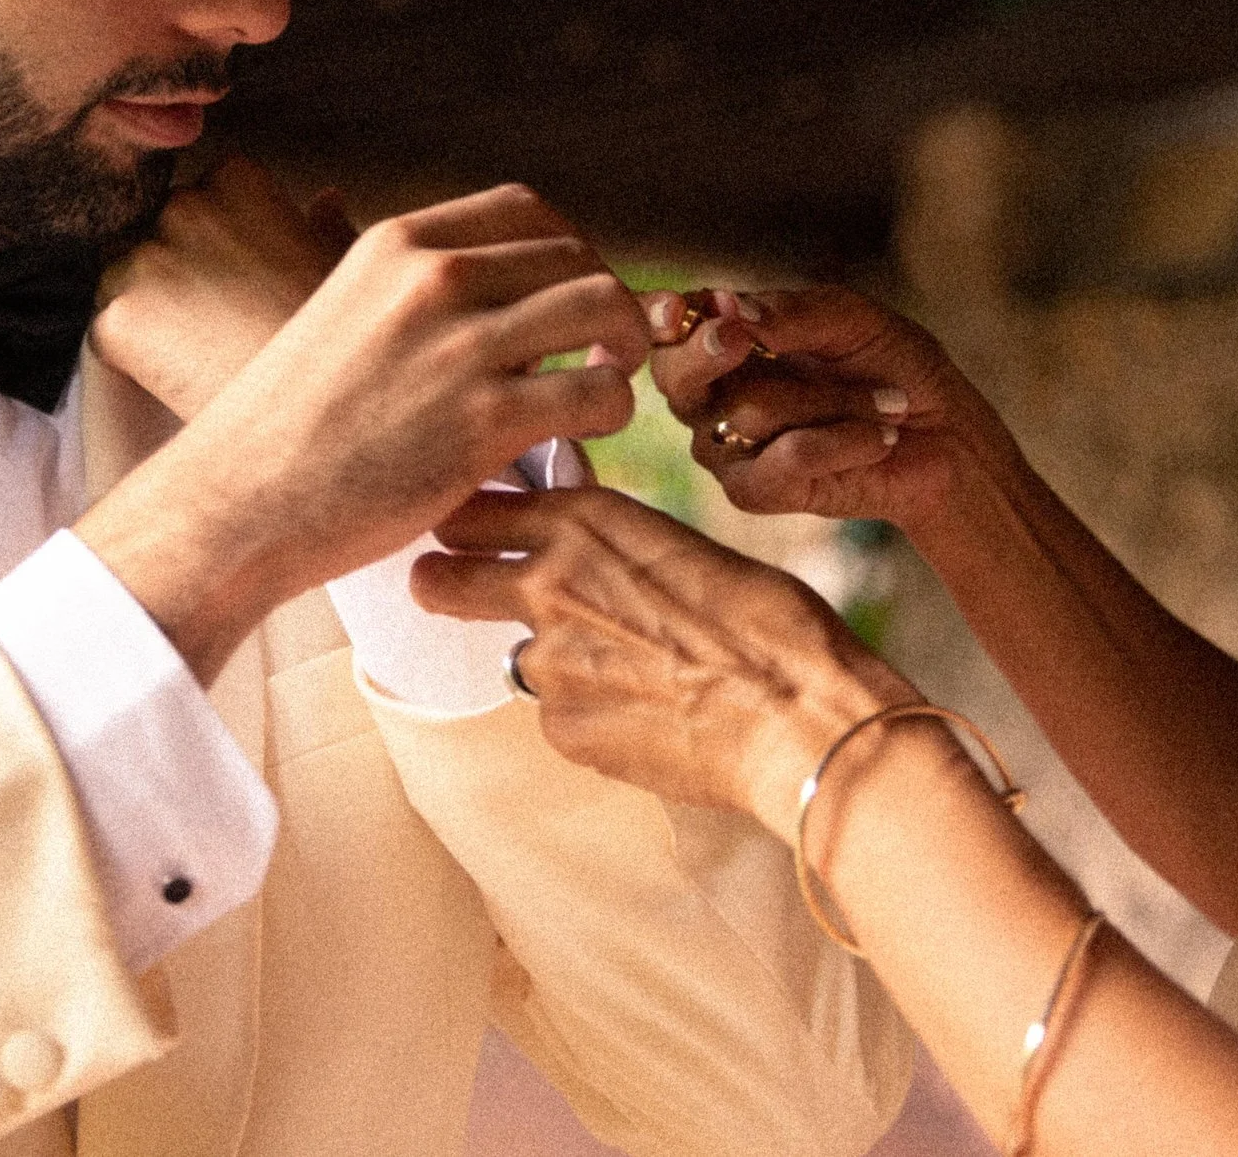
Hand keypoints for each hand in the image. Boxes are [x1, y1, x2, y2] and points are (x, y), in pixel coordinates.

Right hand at [77, 184, 648, 683]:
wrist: (237, 503)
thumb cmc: (281, 427)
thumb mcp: (335, 314)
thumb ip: (400, 291)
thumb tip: (455, 271)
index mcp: (397, 246)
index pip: (525, 209)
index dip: (568, 248)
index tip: (568, 290)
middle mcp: (433, 280)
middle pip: (575, 254)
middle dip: (604, 297)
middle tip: (602, 345)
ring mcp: (461, 347)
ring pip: (603, 307)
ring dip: (623, 343)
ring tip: (607, 379)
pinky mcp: (485, 421)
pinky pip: (598, 393)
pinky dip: (613, 408)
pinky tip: (590, 429)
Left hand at [90, 155, 356, 420]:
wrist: (327, 407)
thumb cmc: (348, 336)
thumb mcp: (347, 266)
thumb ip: (325, 225)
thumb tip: (325, 200)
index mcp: (236, 176)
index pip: (201, 199)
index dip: (219, 246)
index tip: (247, 282)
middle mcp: (180, 203)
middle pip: (154, 233)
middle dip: (175, 273)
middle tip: (220, 323)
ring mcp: (141, 259)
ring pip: (122, 282)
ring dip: (148, 312)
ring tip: (203, 354)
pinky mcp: (115, 319)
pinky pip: (108, 335)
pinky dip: (134, 360)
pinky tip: (182, 380)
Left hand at [411, 486, 918, 836]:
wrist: (797, 716)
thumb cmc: (770, 622)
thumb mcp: (684, 549)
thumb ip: (615, 549)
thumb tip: (586, 554)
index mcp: (584, 520)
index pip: (475, 508)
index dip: (468, 522)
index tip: (466, 530)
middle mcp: (547, 581)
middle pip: (440, 578)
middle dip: (444, 583)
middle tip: (451, 591)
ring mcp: (546, 661)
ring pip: (521, 655)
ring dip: (556, 662)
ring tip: (635, 675)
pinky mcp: (560, 728)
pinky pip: (558, 715)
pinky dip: (591, 715)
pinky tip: (650, 716)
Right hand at [640, 286, 1016, 527]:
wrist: (946, 437)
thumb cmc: (894, 366)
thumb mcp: (852, 320)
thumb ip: (793, 313)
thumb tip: (731, 307)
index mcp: (724, 343)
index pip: (667, 328)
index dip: (660, 318)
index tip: (678, 310)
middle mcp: (712, 396)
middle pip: (674, 376)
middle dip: (708, 352)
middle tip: (742, 339)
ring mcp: (726, 449)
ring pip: (746, 413)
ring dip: (831, 400)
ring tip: (885, 402)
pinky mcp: (755, 493)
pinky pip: (782, 460)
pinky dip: (841, 442)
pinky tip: (878, 439)